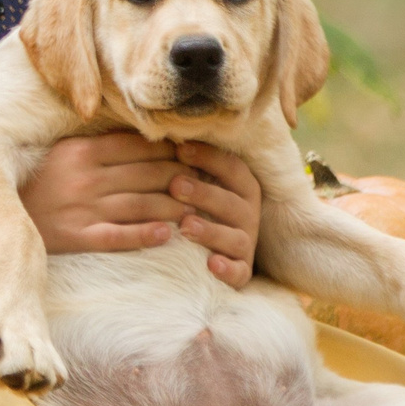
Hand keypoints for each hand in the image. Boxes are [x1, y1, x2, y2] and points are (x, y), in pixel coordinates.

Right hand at [17, 134, 263, 287]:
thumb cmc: (36, 183)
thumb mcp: (61, 154)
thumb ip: (96, 146)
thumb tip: (143, 140)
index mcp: (80, 151)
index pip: (138, 146)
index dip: (172, 150)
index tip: (196, 154)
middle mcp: (84, 177)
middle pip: (147, 174)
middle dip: (183, 177)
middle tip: (208, 182)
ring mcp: (82, 208)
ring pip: (141, 204)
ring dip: (174, 208)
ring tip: (197, 210)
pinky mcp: (78, 237)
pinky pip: (118, 235)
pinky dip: (145, 235)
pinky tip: (166, 235)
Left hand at [173, 140, 261, 287]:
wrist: (200, 254)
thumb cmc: (192, 206)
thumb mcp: (191, 183)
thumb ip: (183, 164)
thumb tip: (157, 133)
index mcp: (240, 188)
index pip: (232, 168)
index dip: (209, 158)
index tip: (181, 149)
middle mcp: (247, 214)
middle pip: (232, 201)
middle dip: (204, 192)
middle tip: (175, 185)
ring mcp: (245, 244)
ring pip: (235, 237)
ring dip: (211, 231)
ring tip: (185, 226)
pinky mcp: (240, 272)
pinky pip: (238, 272)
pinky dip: (227, 269)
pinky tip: (210, 264)